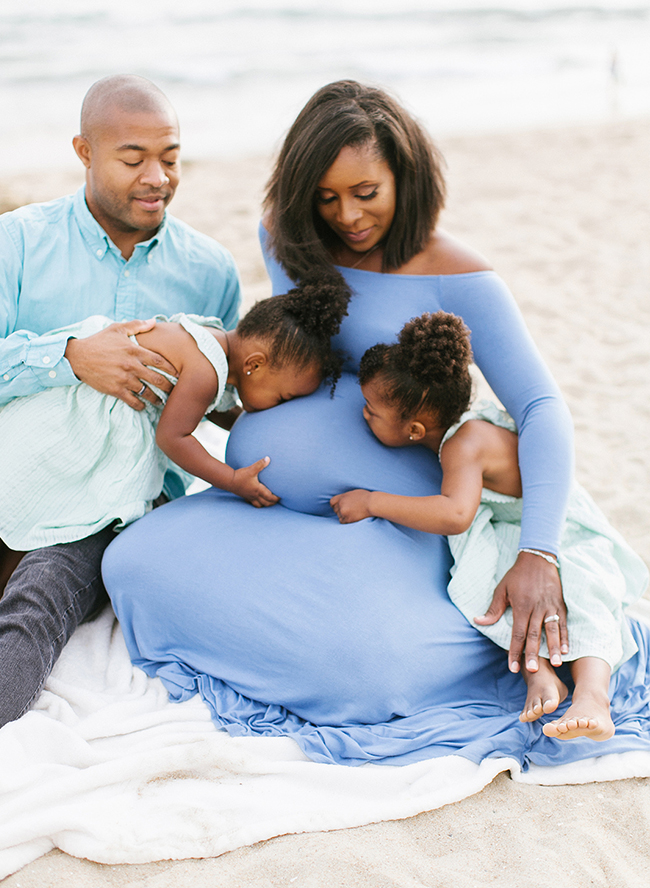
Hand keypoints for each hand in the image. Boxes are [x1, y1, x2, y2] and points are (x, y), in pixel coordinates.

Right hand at [64, 319, 177, 410]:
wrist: (77, 356)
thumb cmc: (99, 341)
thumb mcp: (117, 329)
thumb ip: (137, 325)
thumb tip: (154, 322)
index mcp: (134, 351)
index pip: (159, 361)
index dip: (171, 369)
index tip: (178, 375)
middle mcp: (131, 366)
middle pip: (157, 379)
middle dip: (169, 387)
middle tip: (175, 391)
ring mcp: (123, 379)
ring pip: (147, 392)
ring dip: (157, 399)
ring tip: (162, 402)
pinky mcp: (115, 389)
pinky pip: (132, 401)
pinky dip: (140, 405)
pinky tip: (144, 406)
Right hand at [229, 457, 278, 507]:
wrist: (228, 480)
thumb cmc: (240, 476)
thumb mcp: (251, 469)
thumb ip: (260, 464)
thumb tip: (268, 458)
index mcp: (258, 490)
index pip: (270, 497)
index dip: (276, 498)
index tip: (281, 497)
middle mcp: (254, 495)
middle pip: (266, 503)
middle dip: (272, 503)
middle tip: (277, 501)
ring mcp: (249, 497)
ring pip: (259, 505)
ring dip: (265, 505)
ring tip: (268, 502)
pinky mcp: (244, 496)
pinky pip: (252, 503)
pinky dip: (257, 503)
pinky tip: (257, 500)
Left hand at [330, 489, 372, 522]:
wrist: (372, 503)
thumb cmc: (366, 497)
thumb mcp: (354, 493)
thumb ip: (346, 497)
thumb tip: (342, 500)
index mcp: (342, 497)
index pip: (332, 502)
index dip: (335, 504)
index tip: (338, 506)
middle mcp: (341, 504)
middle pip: (335, 509)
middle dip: (340, 510)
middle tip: (348, 510)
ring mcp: (344, 512)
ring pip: (338, 516)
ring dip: (343, 515)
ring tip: (351, 513)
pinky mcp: (348, 519)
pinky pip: (342, 521)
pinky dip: (345, 520)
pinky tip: (351, 518)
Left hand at [474, 550, 567, 673]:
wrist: (537, 559)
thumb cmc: (517, 575)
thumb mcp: (502, 589)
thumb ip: (494, 609)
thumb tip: (479, 621)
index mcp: (521, 607)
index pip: (517, 633)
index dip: (515, 651)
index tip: (513, 667)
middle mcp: (537, 609)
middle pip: (535, 635)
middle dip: (533, 653)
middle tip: (533, 670)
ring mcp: (550, 607)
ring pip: (552, 631)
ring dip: (554, 648)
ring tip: (556, 663)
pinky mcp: (560, 605)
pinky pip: (563, 624)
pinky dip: (565, 637)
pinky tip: (566, 650)